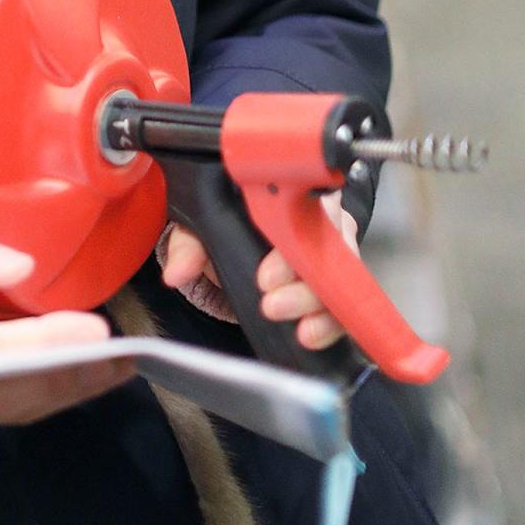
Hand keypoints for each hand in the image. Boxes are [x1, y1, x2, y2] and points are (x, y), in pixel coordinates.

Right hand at [0, 232, 134, 429]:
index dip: (42, 343)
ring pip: (13, 410)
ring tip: (118, 366)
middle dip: (68, 377)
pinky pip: (10, 413)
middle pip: (7, 392)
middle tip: (120, 355)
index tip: (93, 328)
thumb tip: (25, 265)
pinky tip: (86, 378)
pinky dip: (52, 398)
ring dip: (69, 392)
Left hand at [162, 193, 359, 351]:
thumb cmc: (225, 223)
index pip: (299, 210)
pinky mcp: (338, 277)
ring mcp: (333, 246)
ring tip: (298, 328)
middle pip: (328, 245)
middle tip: (272, 304)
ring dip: (320, 306)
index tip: (264, 276)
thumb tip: (178, 270)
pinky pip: (346, 298)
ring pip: (342, 274)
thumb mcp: (199, 227)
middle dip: (304, 283)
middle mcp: (318, 214)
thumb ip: (188, 244)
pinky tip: (313, 334)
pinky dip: (332, 321)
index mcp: (284, 190)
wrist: (237, 242)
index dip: (286, 246)